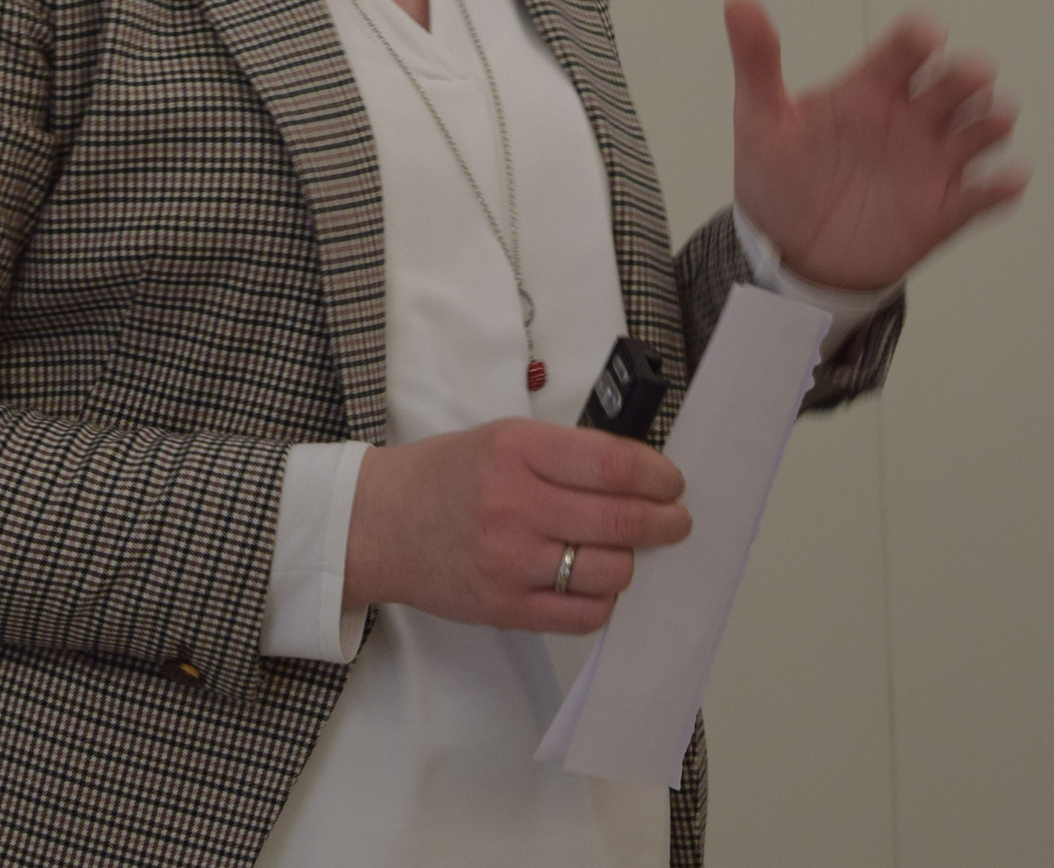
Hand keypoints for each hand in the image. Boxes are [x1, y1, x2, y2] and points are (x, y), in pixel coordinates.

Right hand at [341, 417, 690, 632]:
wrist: (377, 525)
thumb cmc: (444, 477)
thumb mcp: (501, 439)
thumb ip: (565, 455)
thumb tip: (638, 475)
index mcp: (516, 450)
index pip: (613, 464)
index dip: (657, 476)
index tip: (671, 483)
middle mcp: (515, 504)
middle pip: (621, 521)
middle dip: (665, 522)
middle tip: (676, 521)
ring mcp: (510, 561)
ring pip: (610, 571)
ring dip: (630, 561)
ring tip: (623, 551)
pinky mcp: (505, 606)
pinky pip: (582, 614)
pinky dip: (601, 600)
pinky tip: (593, 582)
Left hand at [725, 0, 1027, 292]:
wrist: (788, 252)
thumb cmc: (778, 176)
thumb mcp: (760, 118)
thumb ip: (756, 59)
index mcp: (872, 88)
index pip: (905, 49)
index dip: (920, 38)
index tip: (927, 35)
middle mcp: (911, 117)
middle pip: (955, 83)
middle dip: (967, 77)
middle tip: (969, 76)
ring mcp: (933, 162)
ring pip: (982, 129)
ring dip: (993, 121)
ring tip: (992, 119)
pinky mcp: (946, 209)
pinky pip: (984, 195)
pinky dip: (1001, 187)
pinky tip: (1006, 181)